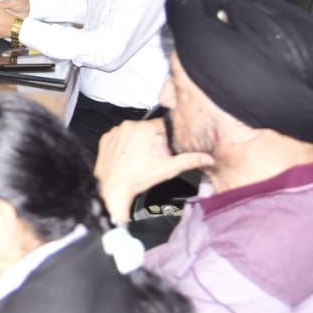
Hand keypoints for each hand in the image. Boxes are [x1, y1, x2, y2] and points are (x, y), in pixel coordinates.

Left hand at [94, 118, 213, 223]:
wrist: (112, 188)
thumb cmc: (137, 178)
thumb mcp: (167, 169)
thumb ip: (189, 160)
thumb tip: (207, 158)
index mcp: (143, 128)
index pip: (163, 125)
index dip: (167, 137)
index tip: (165, 148)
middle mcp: (127, 126)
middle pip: (148, 129)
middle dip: (154, 141)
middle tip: (153, 157)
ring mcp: (115, 131)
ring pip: (134, 132)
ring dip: (139, 141)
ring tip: (139, 159)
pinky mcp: (106, 138)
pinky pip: (120, 137)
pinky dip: (126, 144)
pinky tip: (128, 157)